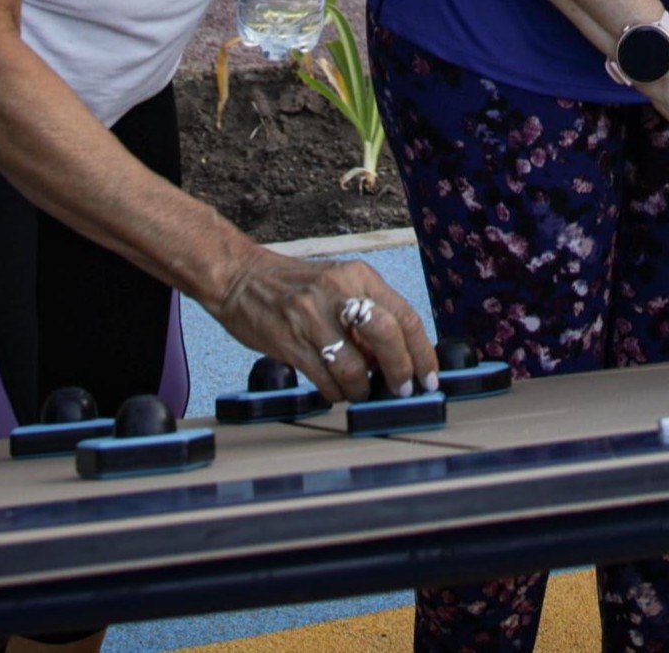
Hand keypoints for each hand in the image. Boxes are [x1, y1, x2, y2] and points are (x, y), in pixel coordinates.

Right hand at [209, 249, 431, 402]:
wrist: (239, 277)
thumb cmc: (294, 286)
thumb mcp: (338, 286)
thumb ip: (367, 317)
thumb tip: (398, 360)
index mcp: (357, 276)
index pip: (405, 316)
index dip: (422, 353)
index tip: (429, 378)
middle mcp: (338, 291)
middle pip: (387, 336)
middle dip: (400, 371)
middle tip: (401, 390)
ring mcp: (311, 316)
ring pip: (354, 367)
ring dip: (362, 389)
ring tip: (359, 392)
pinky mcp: (290, 342)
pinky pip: (324, 380)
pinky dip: (335, 392)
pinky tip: (334, 390)